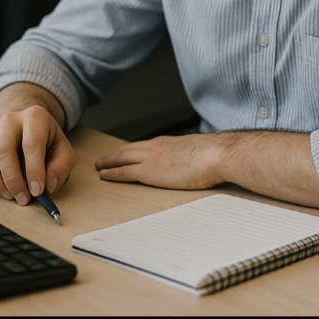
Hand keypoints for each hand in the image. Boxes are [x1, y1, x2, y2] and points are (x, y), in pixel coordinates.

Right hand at [0, 97, 75, 205]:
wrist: (30, 128)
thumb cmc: (48, 141)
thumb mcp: (64, 152)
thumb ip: (60, 168)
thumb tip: (48, 185)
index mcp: (34, 117)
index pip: (31, 144)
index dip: (34, 170)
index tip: (37, 191)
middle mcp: (10, 120)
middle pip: (4, 149)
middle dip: (13, 179)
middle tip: (23, 198)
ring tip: (11, 196)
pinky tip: (2, 189)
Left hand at [95, 130, 318, 210]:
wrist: (220, 154)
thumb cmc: (217, 155)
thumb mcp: (203, 153)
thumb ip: (196, 156)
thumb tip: (201, 162)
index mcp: (170, 142)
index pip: (146, 145)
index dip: (132, 149)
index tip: (124, 152)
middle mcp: (157, 147)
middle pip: (129, 149)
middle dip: (115, 153)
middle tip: (102, 158)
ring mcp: (152, 158)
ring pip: (122, 158)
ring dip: (108, 162)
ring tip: (99, 166)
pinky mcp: (150, 172)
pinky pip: (125, 172)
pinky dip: (113, 173)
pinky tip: (104, 175)